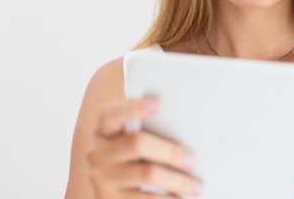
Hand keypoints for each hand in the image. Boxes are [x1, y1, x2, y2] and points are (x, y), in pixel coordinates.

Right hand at [86, 98, 203, 197]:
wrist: (112, 193)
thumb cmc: (133, 159)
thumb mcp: (130, 141)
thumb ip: (145, 128)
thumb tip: (184, 119)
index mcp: (103, 131)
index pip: (110, 114)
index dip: (133, 107)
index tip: (159, 103)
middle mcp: (97, 153)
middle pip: (137, 144)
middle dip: (169, 151)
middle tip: (192, 160)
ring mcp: (100, 178)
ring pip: (147, 173)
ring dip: (177, 181)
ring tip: (197, 186)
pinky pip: (145, 198)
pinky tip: (180, 198)